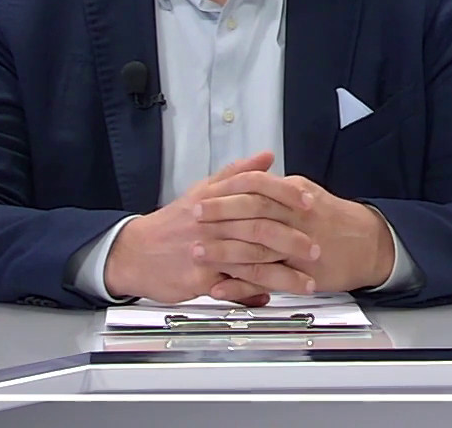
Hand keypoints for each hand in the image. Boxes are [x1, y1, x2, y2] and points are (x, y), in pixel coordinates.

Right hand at [103, 152, 318, 304]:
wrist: (134, 252)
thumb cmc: (173, 224)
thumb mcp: (201, 190)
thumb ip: (236, 173)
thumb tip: (266, 156)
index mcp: (214, 197)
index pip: (255, 188)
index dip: (285, 194)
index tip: (309, 203)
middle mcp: (211, 221)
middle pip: (259, 225)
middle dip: (292, 237)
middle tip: (316, 246)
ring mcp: (206, 249)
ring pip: (252, 259)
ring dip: (283, 272)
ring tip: (308, 280)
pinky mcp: (200, 276)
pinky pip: (235, 284)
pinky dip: (257, 290)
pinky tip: (276, 294)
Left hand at [195, 173, 393, 301]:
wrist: (370, 245)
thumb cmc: (335, 219)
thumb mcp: (307, 193)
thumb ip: (277, 187)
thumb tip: (249, 174)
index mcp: (297, 197)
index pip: (256, 189)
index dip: (226, 194)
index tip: (201, 197)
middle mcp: (298, 220)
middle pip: (254, 214)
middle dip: (220, 217)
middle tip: (193, 219)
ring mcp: (299, 249)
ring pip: (257, 248)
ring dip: (224, 251)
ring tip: (199, 252)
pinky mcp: (301, 276)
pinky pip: (266, 280)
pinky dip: (240, 285)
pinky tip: (220, 286)